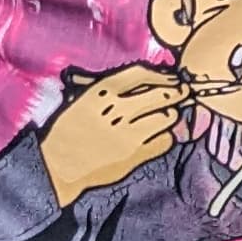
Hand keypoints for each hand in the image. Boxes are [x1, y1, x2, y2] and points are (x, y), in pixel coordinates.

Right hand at [38, 66, 190, 203]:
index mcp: (101, 92)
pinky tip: (161, 135)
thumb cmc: (70, 130)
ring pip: (166, 117)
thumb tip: (147, 81)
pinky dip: (166, 137)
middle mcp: (117, 110)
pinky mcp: (134, 155)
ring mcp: (128, 134)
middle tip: (183, 92)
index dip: (162, 74)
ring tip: (168, 115)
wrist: (58, 166)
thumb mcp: (84, 100)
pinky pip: (164, 141)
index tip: (172, 76)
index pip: (142, 74)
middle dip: (176, 92)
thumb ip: (112, 89)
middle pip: (161, 94)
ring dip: (170, 115)